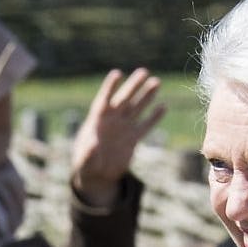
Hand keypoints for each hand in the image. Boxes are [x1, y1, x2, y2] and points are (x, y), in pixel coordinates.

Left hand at [71, 68, 165, 205]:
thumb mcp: (83, 160)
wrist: (97, 174)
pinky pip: (145, 126)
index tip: (117, 73)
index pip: (104, 100)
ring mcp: (123, 128)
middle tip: (144, 71)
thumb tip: (94, 145)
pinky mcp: (133, 138)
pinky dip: (154, 117)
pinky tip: (164, 106)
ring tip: (157, 82)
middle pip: (124, 99)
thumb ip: (88, 152)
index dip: (110, 87)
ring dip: (146, 96)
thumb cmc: (85, 164)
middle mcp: (112, 120)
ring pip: (136, 108)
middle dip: (133, 86)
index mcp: (96, 121)